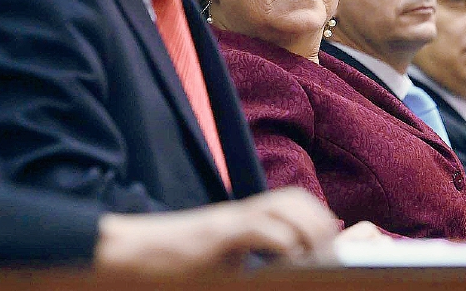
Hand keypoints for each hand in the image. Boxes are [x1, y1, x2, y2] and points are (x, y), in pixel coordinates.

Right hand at [94, 187, 340, 273]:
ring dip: (306, 230)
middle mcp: (239, 214)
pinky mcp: (215, 235)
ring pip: (283, 207)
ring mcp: (227, 221)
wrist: (133, 254)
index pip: (294, 202)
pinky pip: (257, 228)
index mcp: (244, 220)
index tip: (332, 244)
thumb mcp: (224, 262)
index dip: (319, 219)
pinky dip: (280, 240)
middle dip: (320, 225)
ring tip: (310, 256)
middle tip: (325, 254)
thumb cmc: (176, 265)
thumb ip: (255, 257)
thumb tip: (286, 258)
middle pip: (295, 200)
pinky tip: (286, 257)